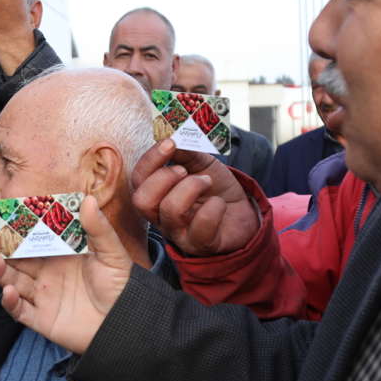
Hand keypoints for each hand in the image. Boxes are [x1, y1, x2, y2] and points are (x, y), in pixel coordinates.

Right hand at [0, 194, 131, 354]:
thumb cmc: (121, 287)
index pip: (34, 239)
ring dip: (0, 271)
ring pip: (13, 281)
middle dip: (0, 247)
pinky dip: (10, 302)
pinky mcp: (41, 318)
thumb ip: (98, 229)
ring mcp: (42, 296)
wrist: (125, 323)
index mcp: (60, 255)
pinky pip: (20, 310)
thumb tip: (86, 199)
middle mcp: (47, 273)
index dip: (18, 229)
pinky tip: (8, 291)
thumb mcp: (112, 254)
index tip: (6, 216)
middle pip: (17, 258)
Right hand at [130, 139, 260, 256]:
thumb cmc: (215, 189)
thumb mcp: (201, 163)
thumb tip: (171, 135)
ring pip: (170, 211)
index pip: (138, 180)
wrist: (242, 211)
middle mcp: (161, 216)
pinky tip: (219, 204)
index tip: (170, 143)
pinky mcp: (200, 244)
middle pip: (142, 201)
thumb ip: (185, 151)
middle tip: (184, 169)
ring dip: (192, 187)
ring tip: (207, 181)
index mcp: (157, 194)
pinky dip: (213, 208)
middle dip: (163, 178)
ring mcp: (179, 233)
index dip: (150, 161)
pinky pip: (200, 227)